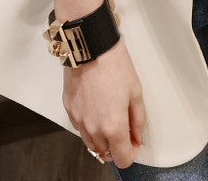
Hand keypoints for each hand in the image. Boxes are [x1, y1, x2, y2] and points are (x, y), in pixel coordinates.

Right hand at [63, 38, 145, 168]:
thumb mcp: (136, 92)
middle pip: (105, 153)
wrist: (90, 46)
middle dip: (116, 145)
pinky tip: (96, 109)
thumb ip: (138, 120)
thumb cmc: (114, 65)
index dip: (130, 153)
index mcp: (113, 126)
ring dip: (101, 138)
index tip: (133, 142)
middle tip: (123, 127)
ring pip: (90, 143)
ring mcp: (79, 119)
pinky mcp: (69, 109)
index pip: (122, 159)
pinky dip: (88, 125)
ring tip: (109, 117)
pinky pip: (79, 127)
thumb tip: (138, 137)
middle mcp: (93, 127)